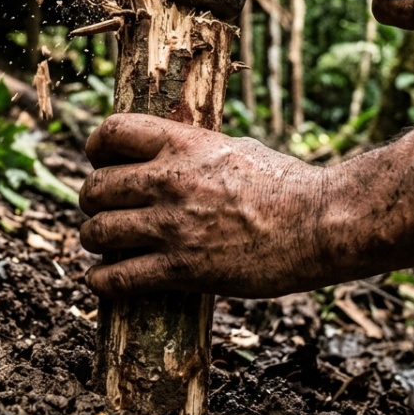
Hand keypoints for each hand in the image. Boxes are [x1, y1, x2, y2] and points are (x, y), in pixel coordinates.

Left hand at [78, 114, 349, 297]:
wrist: (321, 224)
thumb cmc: (289, 185)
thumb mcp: (238, 149)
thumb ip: (198, 151)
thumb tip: (176, 151)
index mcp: (184, 144)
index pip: (112, 131)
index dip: (96, 147)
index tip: (100, 162)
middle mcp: (170, 181)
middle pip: (95, 187)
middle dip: (92, 201)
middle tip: (103, 211)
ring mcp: (173, 226)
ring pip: (98, 232)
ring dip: (95, 241)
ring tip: (104, 247)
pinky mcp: (182, 269)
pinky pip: (117, 278)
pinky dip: (103, 283)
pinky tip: (106, 283)